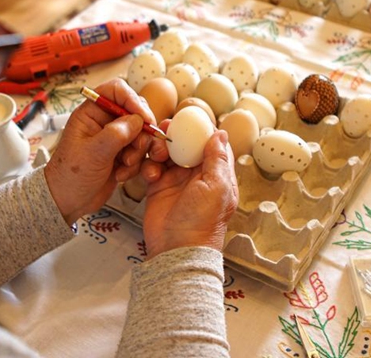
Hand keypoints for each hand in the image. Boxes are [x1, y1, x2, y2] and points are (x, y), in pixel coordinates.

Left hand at [45, 79, 161, 224]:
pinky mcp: (121, 154)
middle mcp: (103, 122)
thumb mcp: (94, 153)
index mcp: (91, 113)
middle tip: (136, 148)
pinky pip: (139, 152)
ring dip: (138, 151)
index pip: (116, 90)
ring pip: (140, 134)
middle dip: (140, 132)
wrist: (67, 201)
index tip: (144, 118)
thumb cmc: (70, 175)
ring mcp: (114, 139)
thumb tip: (138, 120)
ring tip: (125, 165)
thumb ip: (117, 134)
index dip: (133, 100)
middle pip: (134, 112)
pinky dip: (136, 164)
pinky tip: (121, 175)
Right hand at [141, 130, 238, 259]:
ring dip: (159, 149)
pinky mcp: (158, 188)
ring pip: (167, 153)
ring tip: (155, 155)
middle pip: (185, 145)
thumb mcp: (216, 187)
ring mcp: (177, 181)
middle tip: (164, 131)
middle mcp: (197, 176)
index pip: (210, 144)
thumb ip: (217, 159)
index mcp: (216, 174)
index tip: (187, 119)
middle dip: (174, 136)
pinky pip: (152, 167)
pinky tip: (149, 173)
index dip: (199, 130)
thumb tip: (221, 133)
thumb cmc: (201, 223)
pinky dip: (149, 165)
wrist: (176, 250)